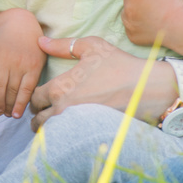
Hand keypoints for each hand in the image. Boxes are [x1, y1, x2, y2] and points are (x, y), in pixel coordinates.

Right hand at [0, 8, 45, 117]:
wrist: (16, 22)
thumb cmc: (31, 43)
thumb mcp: (41, 57)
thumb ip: (36, 75)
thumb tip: (31, 98)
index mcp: (32, 66)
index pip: (25, 91)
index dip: (20, 106)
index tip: (16, 116)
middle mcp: (17, 64)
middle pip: (11, 91)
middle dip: (8, 106)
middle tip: (7, 114)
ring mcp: (3, 60)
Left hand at [29, 35, 176, 131]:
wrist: (147, 88)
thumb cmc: (119, 64)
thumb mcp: (92, 47)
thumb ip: (63, 45)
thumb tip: (40, 41)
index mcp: (60, 88)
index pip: (34, 99)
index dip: (36, 97)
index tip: (42, 97)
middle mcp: (64, 110)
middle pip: (37, 120)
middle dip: (39, 115)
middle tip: (46, 111)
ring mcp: (77, 126)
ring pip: (51, 134)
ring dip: (50, 129)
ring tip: (58, 122)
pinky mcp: (90, 136)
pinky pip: (69, 142)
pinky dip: (66, 138)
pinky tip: (74, 130)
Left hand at [120, 0, 182, 46]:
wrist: (180, 29)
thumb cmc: (175, 6)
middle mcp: (129, 6)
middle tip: (152, 4)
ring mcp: (128, 22)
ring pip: (127, 12)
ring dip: (135, 12)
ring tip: (151, 16)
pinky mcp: (131, 35)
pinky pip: (130, 27)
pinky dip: (137, 26)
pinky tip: (149, 27)